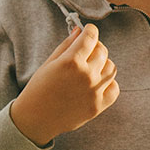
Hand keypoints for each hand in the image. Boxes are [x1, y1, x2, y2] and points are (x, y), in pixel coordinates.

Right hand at [9, 23, 117, 145]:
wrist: (35, 119)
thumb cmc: (38, 89)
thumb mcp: (49, 63)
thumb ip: (67, 45)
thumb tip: (80, 30)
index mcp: (71, 61)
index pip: (91, 37)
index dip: (90, 31)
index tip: (88, 31)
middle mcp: (86, 75)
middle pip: (102, 51)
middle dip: (95, 47)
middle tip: (86, 51)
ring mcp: (94, 91)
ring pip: (111, 68)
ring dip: (103, 64)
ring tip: (90, 69)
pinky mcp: (98, 106)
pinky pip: (114, 88)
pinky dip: (108, 83)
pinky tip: (96, 83)